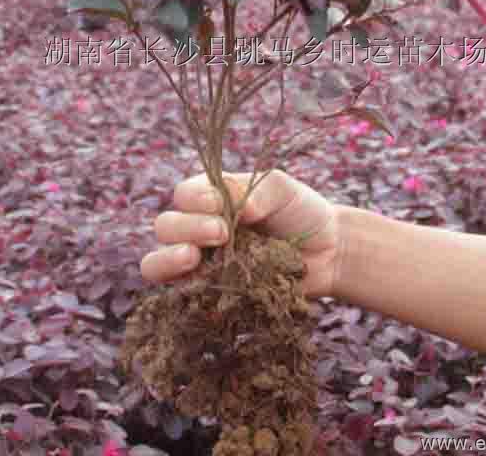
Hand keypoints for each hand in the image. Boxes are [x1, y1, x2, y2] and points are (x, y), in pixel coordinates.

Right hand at [140, 169, 341, 298]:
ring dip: (168, 258)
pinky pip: (180, 296)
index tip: (219, 205)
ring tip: (193, 257)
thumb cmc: (301, 211)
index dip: (194, 199)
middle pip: (165, 226)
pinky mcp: (209, 293)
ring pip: (157, 262)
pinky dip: (184, 291)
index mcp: (211, 198)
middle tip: (222, 233)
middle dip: (187, 227)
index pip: (183, 194)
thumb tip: (232, 208)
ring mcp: (200, 263)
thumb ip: (254, 189)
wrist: (328, 251)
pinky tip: (205, 286)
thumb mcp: (281, 188)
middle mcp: (197, 228)